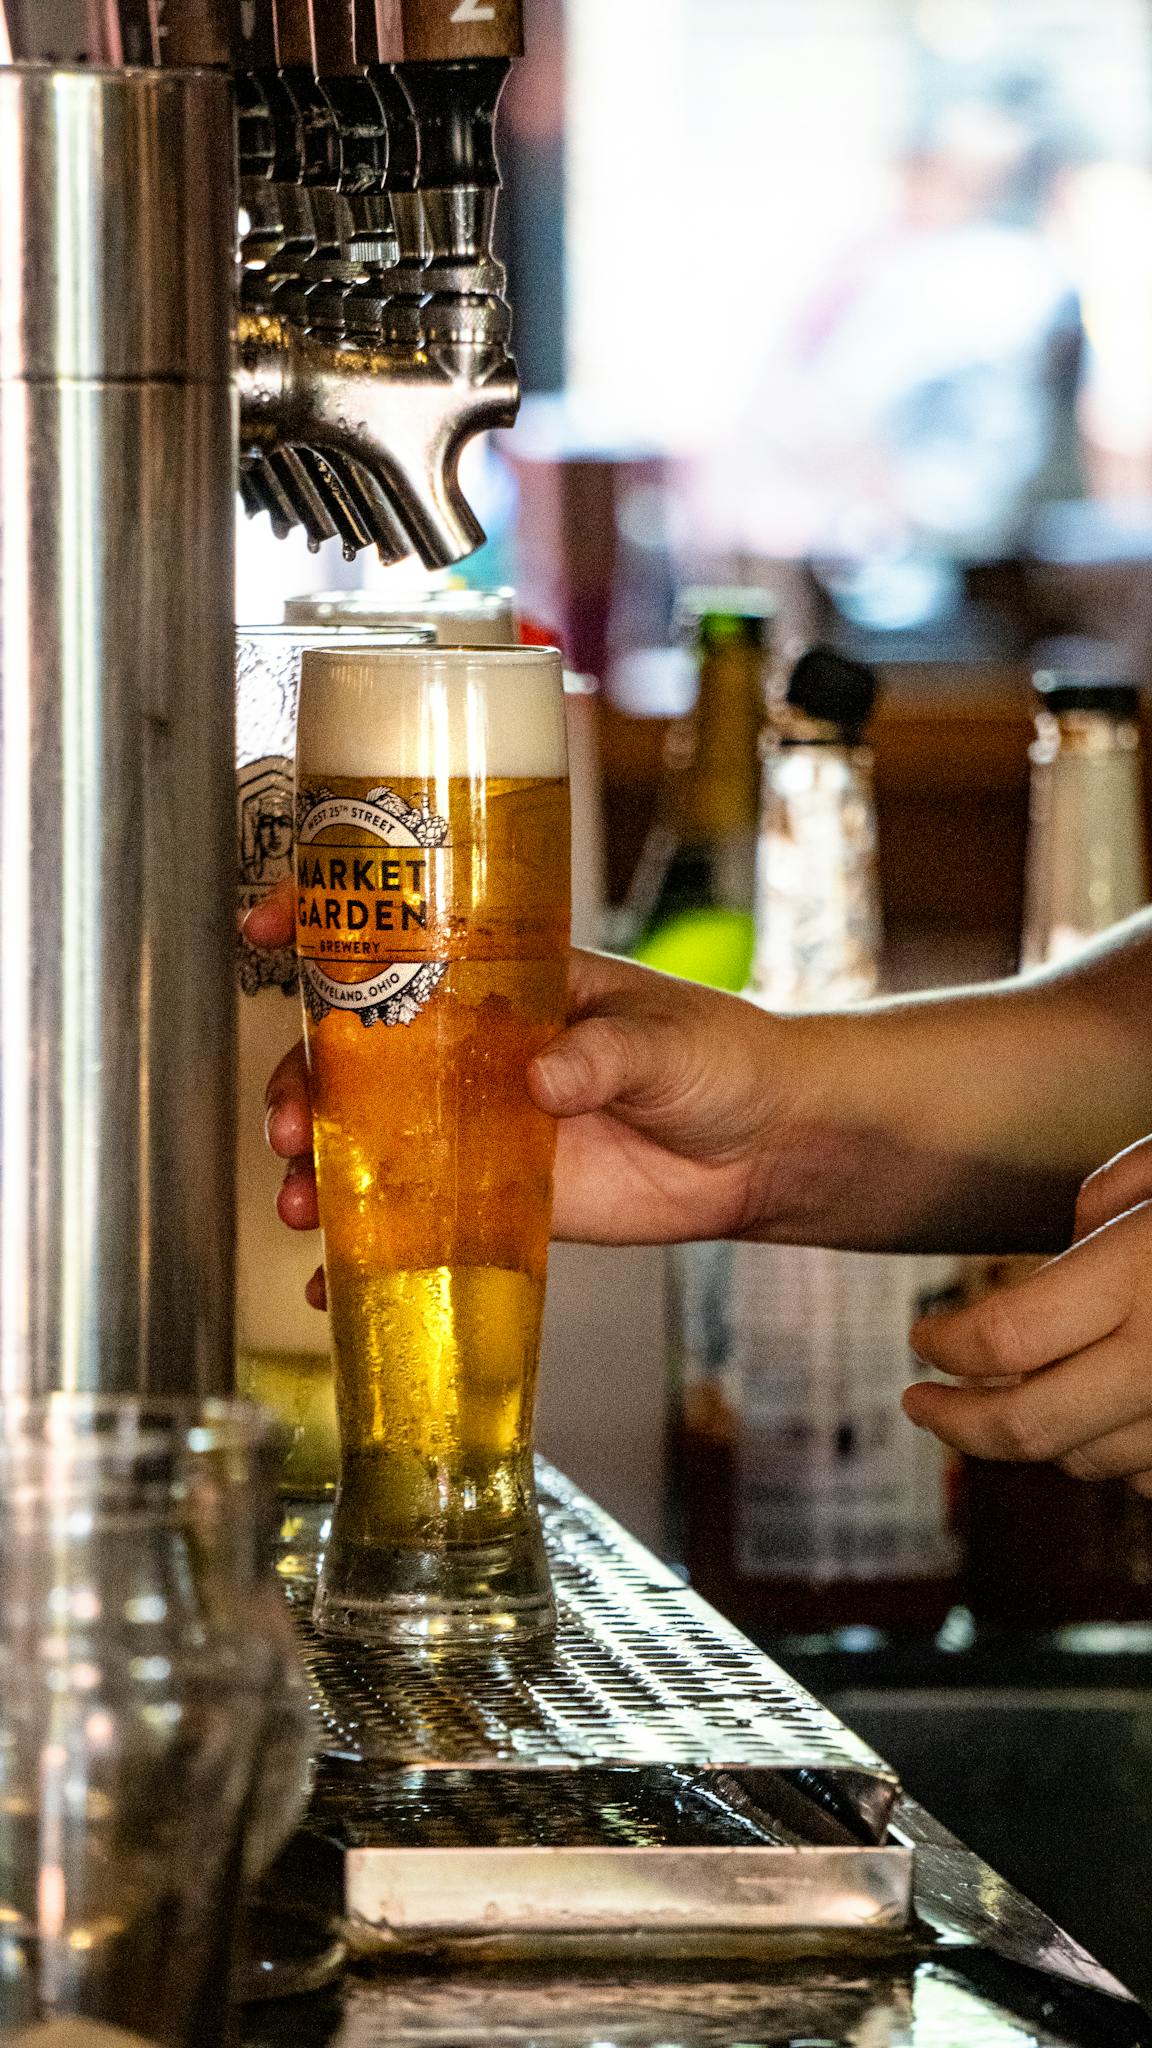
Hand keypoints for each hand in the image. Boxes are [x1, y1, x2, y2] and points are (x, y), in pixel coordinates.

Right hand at [244, 880, 805, 1250]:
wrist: (767, 1145)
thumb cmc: (721, 1057)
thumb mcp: (661, 1041)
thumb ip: (602, 1055)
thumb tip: (545, 1078)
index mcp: (504, 982)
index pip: (398, 942)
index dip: (323, 932)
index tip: (269, 933)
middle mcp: (472, 1052)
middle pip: (356, 1056)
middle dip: (305, 1084)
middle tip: (294, 1123)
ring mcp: (476, 1128)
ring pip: (368, 1140)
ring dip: (316, 1169)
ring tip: (299, 1204)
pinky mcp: (497, 1201)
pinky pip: (416, 1224)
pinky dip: (365, 1254)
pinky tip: (327, 1283)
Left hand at [905, 1149, 1151, 1493]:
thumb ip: (1119, 1190)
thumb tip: (1078, 1226)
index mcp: (1139, 1279)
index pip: (1004, 1337)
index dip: (946, 1344)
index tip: (920, 1339)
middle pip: (1027, 1425)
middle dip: (955, 1423)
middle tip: (917, 1405)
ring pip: (1087, 1461)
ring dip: (1036, 1433)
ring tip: (1010, 1399)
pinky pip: (1145, 1478)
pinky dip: (1113, 1454)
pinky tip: (1099, 1414)